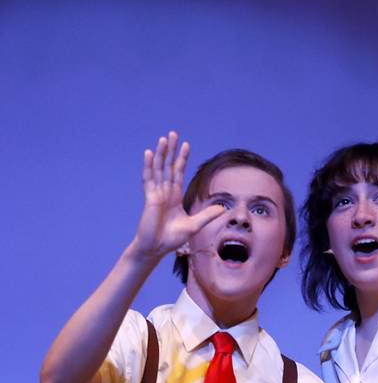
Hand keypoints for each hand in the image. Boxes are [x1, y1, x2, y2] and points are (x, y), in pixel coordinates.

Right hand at [132, 131, 223, 260]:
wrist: (156, 248)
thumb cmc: (172, 238)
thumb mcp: (195, 225)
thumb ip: (207, 215)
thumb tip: (223, 208)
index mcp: (174, 196)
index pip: (178, 172)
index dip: (181, 158)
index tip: (186, 144)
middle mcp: (165, 192)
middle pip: (168, 166)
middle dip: (170, 150)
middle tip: (173, 134)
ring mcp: (156, 194)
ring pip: (158, 168)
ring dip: (161, 153)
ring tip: (163, 138)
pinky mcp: (150, 198)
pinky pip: (149, 179)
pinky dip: (149, 165)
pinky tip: (149, 153)